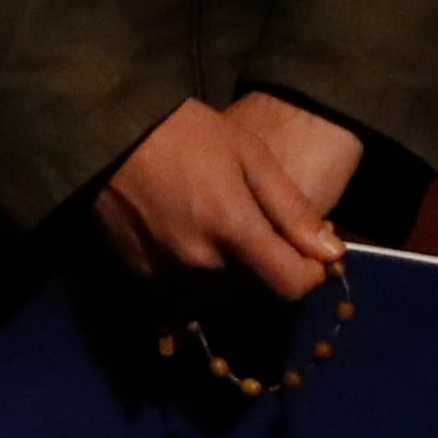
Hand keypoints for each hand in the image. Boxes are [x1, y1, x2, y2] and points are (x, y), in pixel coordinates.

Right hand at [93, 98, 345, 300]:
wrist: (104, 134)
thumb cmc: (183, 133)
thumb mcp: (248, 155)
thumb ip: (291, 209)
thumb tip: (333, 253)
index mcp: (232, 231)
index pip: (292, 286)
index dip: (311, 274)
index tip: (312, 255)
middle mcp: (200, 267)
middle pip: (258, 298)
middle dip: (272, 275)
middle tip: (269, 240)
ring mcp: (166, 279)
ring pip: (221, 304)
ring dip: (236, 286)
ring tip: (230, 244)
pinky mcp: (139, 281)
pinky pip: (183, 302)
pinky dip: (198, 287)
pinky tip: (195, 249)